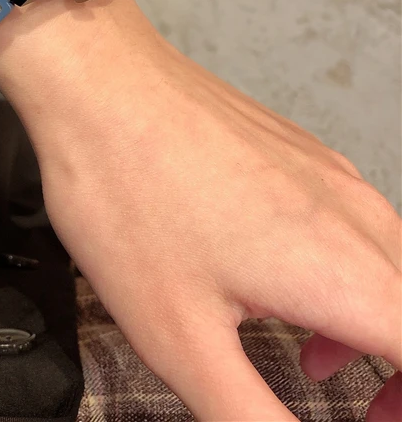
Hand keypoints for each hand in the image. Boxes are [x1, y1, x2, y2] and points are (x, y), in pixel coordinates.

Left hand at [0, 0, 400, 420]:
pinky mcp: (294, 150)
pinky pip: (348, 221)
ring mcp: (327, 172)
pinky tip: (269, 274)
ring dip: (366, 324)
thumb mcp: (181, 336)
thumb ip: (252, 415)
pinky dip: (337, 269)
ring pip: (388, 263)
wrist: (98, 83)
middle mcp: (355, 212)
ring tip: (307, 351)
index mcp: (344, 270)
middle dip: (395, 374)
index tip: (368, 418)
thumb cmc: (126, 193)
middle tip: (348, 404)